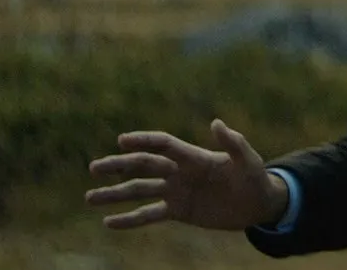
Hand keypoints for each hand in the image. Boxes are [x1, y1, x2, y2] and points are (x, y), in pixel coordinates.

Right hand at [85, 118, 289, 230]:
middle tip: (93, 168)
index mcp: (193, 156)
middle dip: (118, 166)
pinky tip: (108, 222)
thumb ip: (234, 142)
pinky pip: (149, 215)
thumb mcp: (249, 160)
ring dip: (114, 194)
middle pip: (142, 166)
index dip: (144, 140)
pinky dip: (129, 220)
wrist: (257, 204)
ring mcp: (176, 192)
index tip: (121, 140)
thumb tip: (216, 123)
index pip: (163, 145)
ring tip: (89, 198)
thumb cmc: (255, 177)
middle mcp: (179, 172)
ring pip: (139, 191)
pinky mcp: (178, 212)